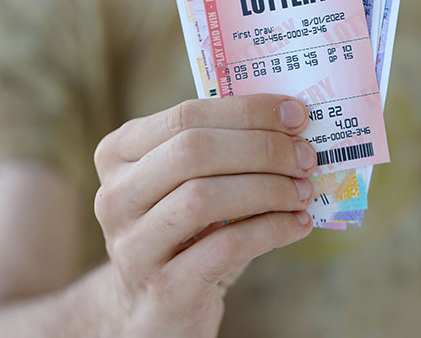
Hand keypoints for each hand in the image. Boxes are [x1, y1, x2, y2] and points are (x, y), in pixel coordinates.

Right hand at [93, 94, 315, 336]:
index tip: (296, 115)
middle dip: (262, 148)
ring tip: (303, 191)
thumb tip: (291, 122)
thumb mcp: (189, 183)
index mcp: (118, 154)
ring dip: (268, 188)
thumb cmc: (185, 232)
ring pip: (204, 197)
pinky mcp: (164, 288)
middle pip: (193, 150)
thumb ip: (223, 150)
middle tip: (305, 157)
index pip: (186, 115)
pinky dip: (271, 230)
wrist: (154, 309)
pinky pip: (226, 247)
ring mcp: (134, 245)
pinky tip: (298, 224)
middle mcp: (116, 196)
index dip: (248, 111)